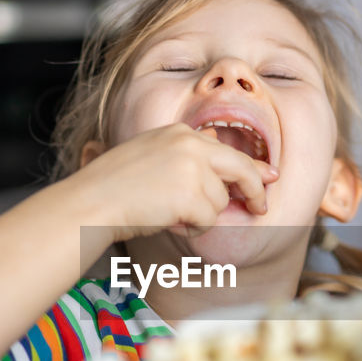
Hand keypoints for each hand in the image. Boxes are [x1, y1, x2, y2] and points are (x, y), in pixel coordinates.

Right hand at [67, 123, 278, 240]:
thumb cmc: (113, 186)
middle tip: (262, 207)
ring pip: (220, 201)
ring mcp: (192, 168)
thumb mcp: (151, 155)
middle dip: (255, 189)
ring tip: (168, 212)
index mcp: (180, 133)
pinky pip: (209, 220)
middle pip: (241, 168)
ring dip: (201, 214)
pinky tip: (168, 220)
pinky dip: (192, 227)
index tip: (269, 176)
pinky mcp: (191, 194)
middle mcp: (190, 144)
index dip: (251, 166)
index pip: (227, 149)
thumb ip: (185, 153)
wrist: (92, 202)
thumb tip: (218, 148)